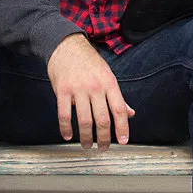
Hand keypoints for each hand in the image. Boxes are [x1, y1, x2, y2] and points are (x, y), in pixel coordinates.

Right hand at [47, 34, 134, 148]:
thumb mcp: (107, 75)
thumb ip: (117, 97)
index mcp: (109, 83)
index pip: (119, 109)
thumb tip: (129, 114)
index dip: (123, 127)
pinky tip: (68, 136)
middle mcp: (95, 87)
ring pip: (84, 120)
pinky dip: (66, 128)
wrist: (65, 45)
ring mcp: (78, 89)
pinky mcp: (62, 90)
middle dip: (104, 138)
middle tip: (103, 148)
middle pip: (102, 119)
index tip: (123, 141)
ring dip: (86, 137)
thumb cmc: (88, 61)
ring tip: (87, 145)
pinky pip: (64, 114)